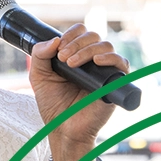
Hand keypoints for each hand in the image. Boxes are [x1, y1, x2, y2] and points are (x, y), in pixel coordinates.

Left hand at [29, 24, 128, 160]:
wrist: (62, 128)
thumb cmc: (53, 104)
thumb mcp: (39, 76)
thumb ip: (40, 54)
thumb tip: (54, 39)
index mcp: (77, 55)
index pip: (81, 32)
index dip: (70, 34)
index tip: (58, 48)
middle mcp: (93, 61)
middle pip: (93, 36)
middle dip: (76, 43)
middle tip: (63, 58)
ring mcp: (105, 71)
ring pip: (106, 46)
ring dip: (87, 50)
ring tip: (72, 64)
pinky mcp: (115, 84)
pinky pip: (122, 64)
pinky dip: (110, 58)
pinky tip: (96, 62)